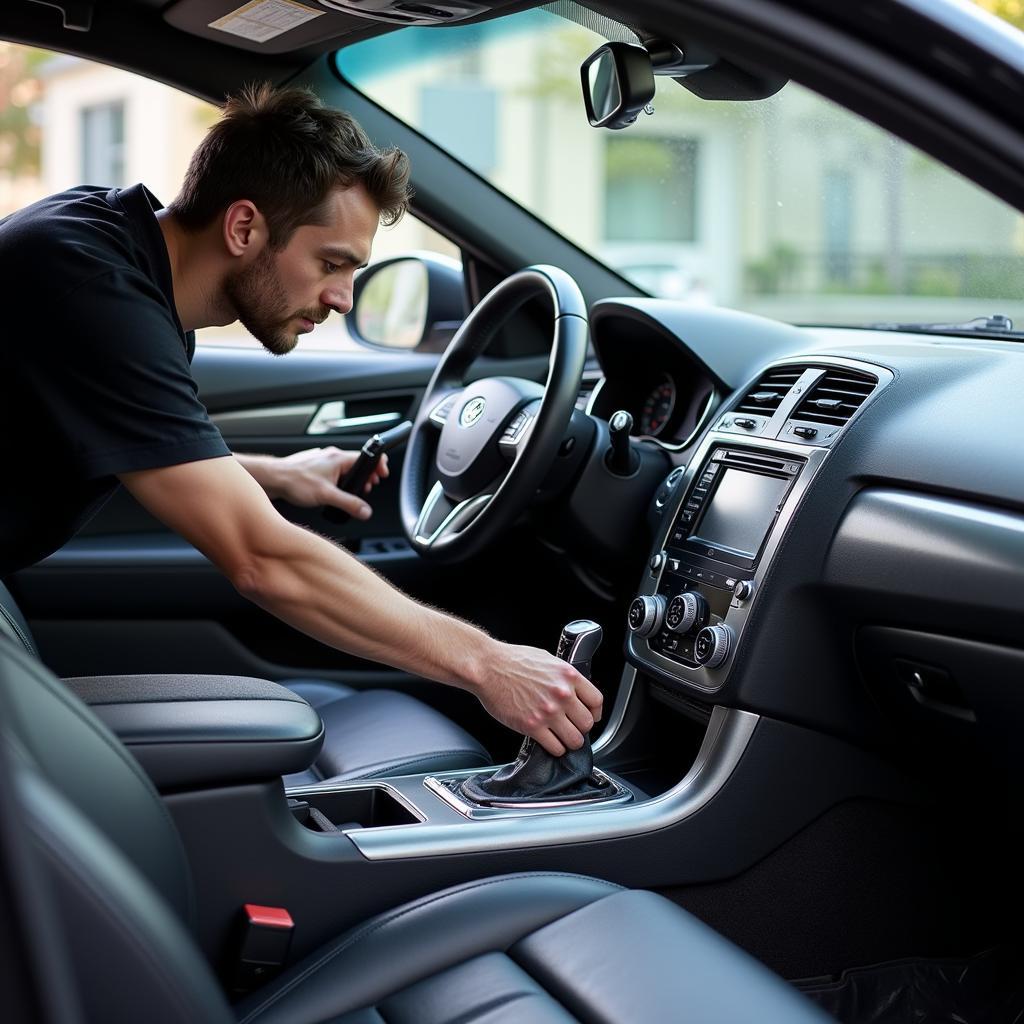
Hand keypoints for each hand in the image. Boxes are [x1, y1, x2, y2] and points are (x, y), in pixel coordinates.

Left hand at [270, 446, 388, 518]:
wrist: (273, 478)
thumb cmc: (295, 481)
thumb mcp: (327, 496)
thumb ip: (349, 504)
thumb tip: (365, 511)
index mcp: (338, 458)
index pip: (367, 457)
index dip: (378, 466)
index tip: (382, 475)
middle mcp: (332, 455)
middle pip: (357, 464)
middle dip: (365, 476)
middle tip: (367, 488)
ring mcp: (323, 459)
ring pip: (344, 467)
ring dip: (351, 479)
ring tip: (349, 492)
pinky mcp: (315, 466)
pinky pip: (333, 471)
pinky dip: (338, 479)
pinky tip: (332, 491)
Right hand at [472, 641, 603, 756]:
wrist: (487, 667)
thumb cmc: (512, 660)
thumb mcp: (547, 660)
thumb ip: (563, 677)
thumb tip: (574, 690)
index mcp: (568, 676)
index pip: (596, 701)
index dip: (595, 712)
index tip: (590, 716)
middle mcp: (562, 694)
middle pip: (587, 724)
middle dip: (580, 728)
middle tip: (572, 727)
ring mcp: (548, 712)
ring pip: (574, 740)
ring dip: (569, 741)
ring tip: (562, 738)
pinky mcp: (532, 726)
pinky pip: (555, 747)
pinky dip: (555, 748)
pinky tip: (549, 742)